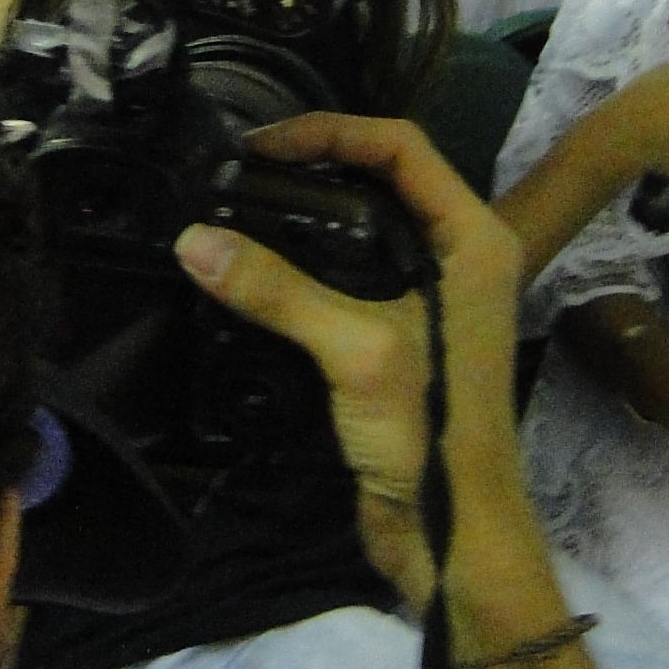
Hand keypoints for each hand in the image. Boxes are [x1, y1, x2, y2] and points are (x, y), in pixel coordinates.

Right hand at [174, 113, 523, 610]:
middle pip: (381, 180)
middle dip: (313, 167)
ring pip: (362, 231)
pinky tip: (255, 273)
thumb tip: (195, 241)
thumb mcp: (356, 350)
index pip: (402, 147)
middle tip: (240, 173)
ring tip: (238, 211)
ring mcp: (431, 301)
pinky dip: (303, 267)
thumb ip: (278, 290)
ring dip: (304, 217)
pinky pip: (347, 281)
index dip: (331, 131)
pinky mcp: (398, 341)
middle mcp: (459, 259)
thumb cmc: (431, 433)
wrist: (452, 536)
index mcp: (473, 240)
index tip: (261, 146)